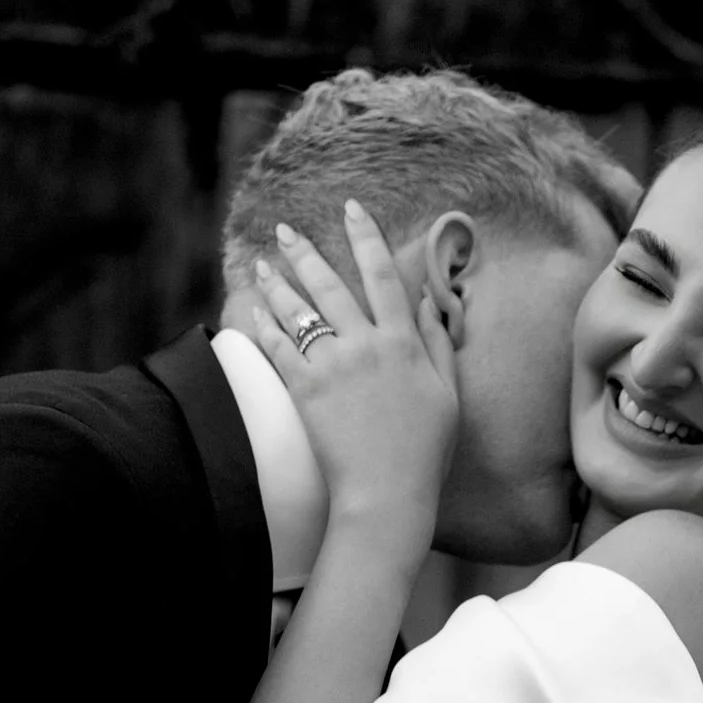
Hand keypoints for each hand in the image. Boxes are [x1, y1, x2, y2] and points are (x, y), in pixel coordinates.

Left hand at [246, 202, 457, 539]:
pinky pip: (278, 348)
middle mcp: (365, 346)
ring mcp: (332, 367)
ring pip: (299, 311)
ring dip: (278, 283)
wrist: (387, 494)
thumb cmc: (424, 452)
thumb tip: (425, 304)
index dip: (366, 237)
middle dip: (305, 252)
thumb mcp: (447, 395)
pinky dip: (264, 325)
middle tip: (285, 230)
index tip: (352, 208)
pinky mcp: (305, 390)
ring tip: (262, 264)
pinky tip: (254, 310)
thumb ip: (438, 345)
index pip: (383, 276)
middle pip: (331, 285)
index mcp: (402, 343)